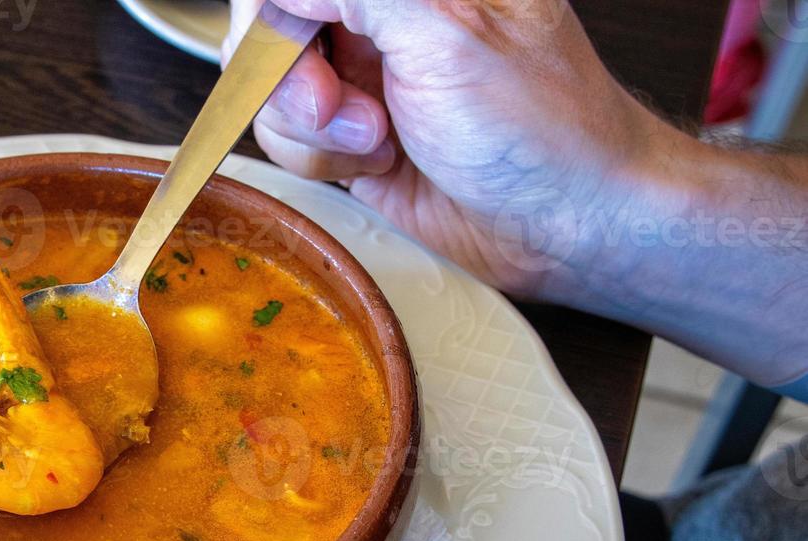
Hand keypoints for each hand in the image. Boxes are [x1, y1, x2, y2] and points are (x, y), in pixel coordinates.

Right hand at [225, 0, 807, 391]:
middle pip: (271, 26)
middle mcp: (384, 16)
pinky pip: (291, 137)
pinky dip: (320, 159)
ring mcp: (364, 74)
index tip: (298, 47)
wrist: (562, 225)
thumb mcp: (446, 37)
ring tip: (379, 141)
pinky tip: (378, 163)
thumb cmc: (540, 131)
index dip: (280, 15)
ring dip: (314, 128)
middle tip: (337, 108)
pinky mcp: (351, 134)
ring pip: (272, 87)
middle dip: (293, 79)